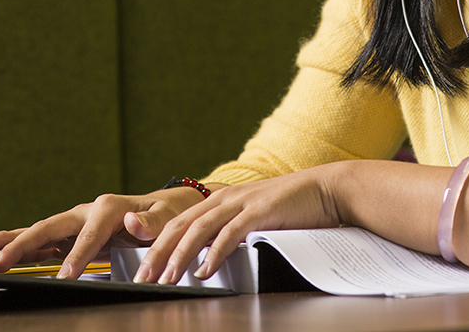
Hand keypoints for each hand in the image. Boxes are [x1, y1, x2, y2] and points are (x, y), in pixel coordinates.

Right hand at [0, 186, 208, 278]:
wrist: (165, 209)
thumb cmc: (166, 215)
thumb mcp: (166, 219)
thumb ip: (149, 221)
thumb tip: (131, 220)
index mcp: (107, 208)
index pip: (87, 235)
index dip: (76, 255)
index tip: (65, 275)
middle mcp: (85, 212)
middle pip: (48, 228)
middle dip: (22, 243)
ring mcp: (75, 223)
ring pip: (38, 232)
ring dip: (12, 241)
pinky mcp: (72, 235)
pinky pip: (43, 242)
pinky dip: (22, 247)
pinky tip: (0, 253)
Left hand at [132, 166, 345, 284]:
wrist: (326, 189)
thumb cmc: (292, 209)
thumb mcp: (253, 220)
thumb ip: (231, 232)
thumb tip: (210, 256)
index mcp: (220, 201)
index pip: (178, 223)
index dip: (156, 245)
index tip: (143, 269)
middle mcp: (225, 199)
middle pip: (180, 226)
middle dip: (158, 253)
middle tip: (142, 278)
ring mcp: (241, 203)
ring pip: (199, 230)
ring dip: (179, 256)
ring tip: (166, 279)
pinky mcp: (259, 211)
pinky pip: (230, 234)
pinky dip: (214, 254)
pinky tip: (203, 272)